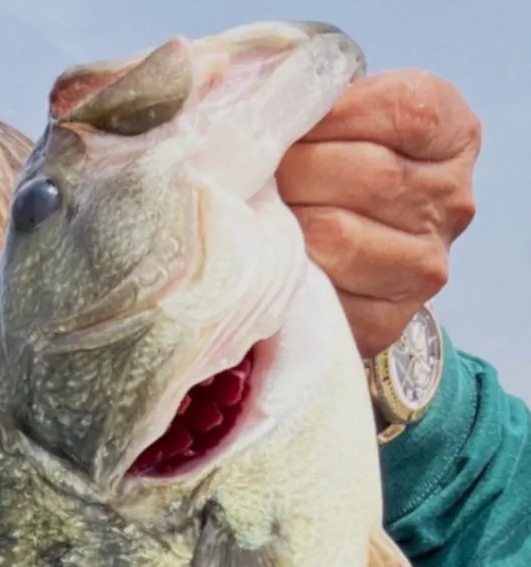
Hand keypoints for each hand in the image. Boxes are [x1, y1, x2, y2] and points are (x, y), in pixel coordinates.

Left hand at [277, 70, 480, 356]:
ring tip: (262, 212)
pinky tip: (274, 257)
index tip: (294, 119)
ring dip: (286, 224)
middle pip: (371, 177)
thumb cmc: (336, 159)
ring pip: (341, 237)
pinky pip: (327, 294)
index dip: (337, 113)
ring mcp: (425, 268)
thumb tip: (263, 106)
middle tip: (258, 172)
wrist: (346, 241)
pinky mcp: (386, 322)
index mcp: (455, 136)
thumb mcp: (348, 109)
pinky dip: (288, 273)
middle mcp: (452, 204)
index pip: (406, 112)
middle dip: (298, 170)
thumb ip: (323, 97)